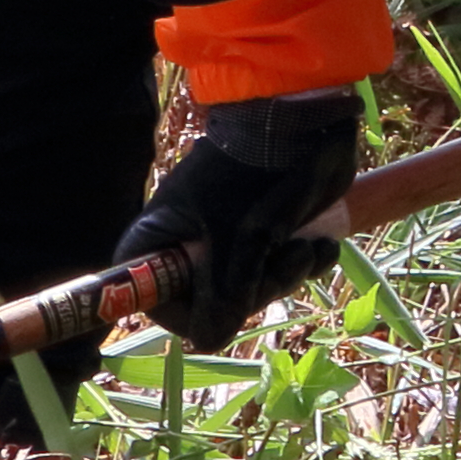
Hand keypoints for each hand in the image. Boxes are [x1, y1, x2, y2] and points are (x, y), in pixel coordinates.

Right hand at [121, 89, 358, 348]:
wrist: (312, 120)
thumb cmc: (260, 170)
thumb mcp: (239, 238)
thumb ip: (222, 295)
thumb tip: (208, 339)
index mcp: (160, 234)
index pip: (139, 291)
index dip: (173, 306)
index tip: (211, 304)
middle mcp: (189, 242)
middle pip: (206, 303)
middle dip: (249, 291)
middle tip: (271, 262)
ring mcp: (230, 242)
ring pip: (249, 294)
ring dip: (283, 276)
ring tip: (303, 245)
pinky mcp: (267, 238)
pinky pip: (279, 275)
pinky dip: (303, 264)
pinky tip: (321, 245)